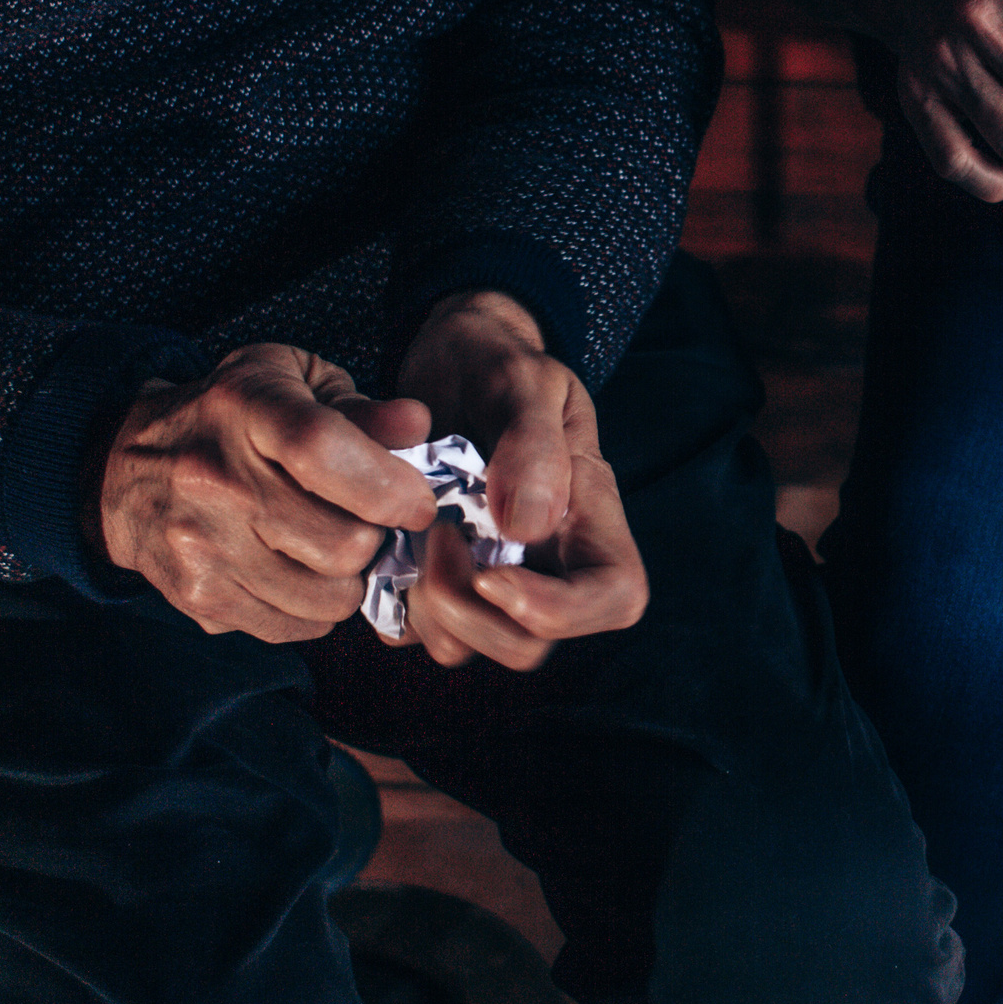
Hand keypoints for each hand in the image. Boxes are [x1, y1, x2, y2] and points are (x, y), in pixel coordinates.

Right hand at [95, 345, 438, 642]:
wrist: (123, 470)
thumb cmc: (231, 419)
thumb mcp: (292, 383)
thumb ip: (361, 407)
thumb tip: (417, 425)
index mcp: (245, 409)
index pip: (325, 451)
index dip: (390, 485)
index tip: (416, 501)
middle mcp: (215, 480)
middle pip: (343, 543)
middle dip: (377, 538)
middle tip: (369, 522)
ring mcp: (202, 547)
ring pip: (329, 597)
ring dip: (350, 578)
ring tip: (331, 545)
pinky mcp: (198, 598)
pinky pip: (297, 627)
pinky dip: (315, 607)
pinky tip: (297, 570)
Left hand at [388, 290, 645, 669]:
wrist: (448, 357)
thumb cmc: (500, 361)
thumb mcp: (523, 382)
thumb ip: (533, 447)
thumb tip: (528, 525)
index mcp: (590, 518)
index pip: (615, 598)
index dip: (559, 612)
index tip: (493, 574)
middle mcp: (546, 562)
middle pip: (528, 645)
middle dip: (470, 612)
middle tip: (435, 537)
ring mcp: (490, 576)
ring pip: (465, 646)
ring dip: (425, 606)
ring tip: (411, 532)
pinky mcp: (433, 579)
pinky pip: (410, 628)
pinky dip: (389, 599)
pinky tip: (387, 542)